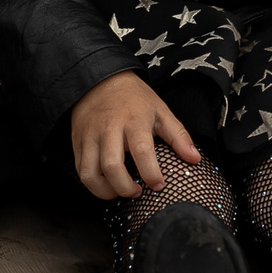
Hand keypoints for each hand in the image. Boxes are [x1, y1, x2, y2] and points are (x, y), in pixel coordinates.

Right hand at [70, 71, 201, 200]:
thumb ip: (178, 136)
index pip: (142, 151)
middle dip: (125, 188)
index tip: (159, 185)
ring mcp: (90, 136)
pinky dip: (92, 185)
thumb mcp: (160, 110)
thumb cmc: (134, 98)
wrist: (100, 79)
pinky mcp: (77, 142)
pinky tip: (106, 184)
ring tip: (120, 192)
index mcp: (134, 120)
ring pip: (90, 173)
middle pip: (112, 166)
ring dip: (105, 191)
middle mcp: (109, 128)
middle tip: (138, 192)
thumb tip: (195, 159)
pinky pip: (80, 171)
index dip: (151, 173)